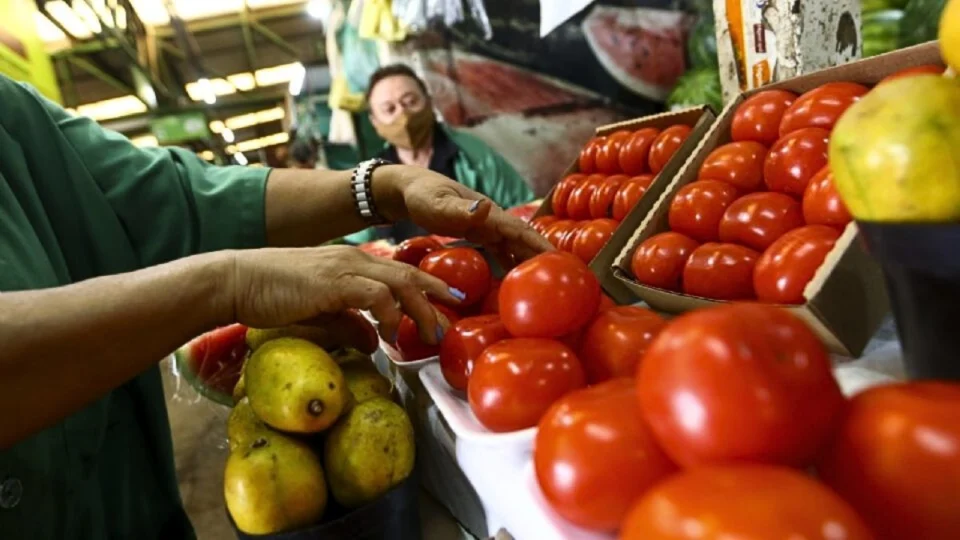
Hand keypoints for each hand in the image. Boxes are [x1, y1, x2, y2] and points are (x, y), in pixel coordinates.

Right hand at [221, 245, 460, 347]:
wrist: (236, 280)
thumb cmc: (272, 295)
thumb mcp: (319, 313)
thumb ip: (348, 324)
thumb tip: (374, 342)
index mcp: (351, 263)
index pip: (399, 272)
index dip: (427, 286)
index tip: (448, 304)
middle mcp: (354, 259)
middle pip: (408, 274)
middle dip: (435, 296)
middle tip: (453, 318)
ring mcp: (344, 267)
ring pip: (399, 282)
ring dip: (420, 309)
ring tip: (430, 333)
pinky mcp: (333, 281)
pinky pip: (375, 293)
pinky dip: (391, 312)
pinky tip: (392, 332)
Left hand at [376, 165, 553, 267]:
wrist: (408, 190)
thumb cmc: (421, 196)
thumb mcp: (436, 204)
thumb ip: (459, 209)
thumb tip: (486, 209)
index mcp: (488, 213)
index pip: (521, 231)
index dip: (540, 245)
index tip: (560, 261)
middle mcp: (492, 219)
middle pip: (524, 240)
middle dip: (543, 256)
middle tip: (563, 278)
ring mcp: (486, 227)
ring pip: (515, 246)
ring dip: (529, 262)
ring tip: (545, 284)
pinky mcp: (478, 234)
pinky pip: (500, 251)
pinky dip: (510, 264)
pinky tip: (513, 281)